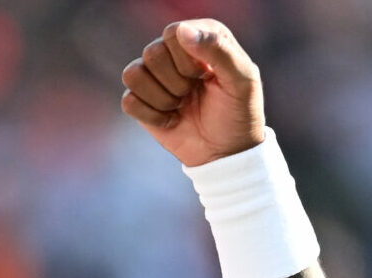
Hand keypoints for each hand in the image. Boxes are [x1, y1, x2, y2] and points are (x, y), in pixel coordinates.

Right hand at [120, 19, 265, 167]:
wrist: (226, 152)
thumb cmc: (238, 112)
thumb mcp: (242, 80)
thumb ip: (218, 49)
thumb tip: (181, 30)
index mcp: (200, 35)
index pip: (173, 33)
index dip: (187, 60)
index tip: (206, 77)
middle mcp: (174, 50)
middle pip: (152, 53)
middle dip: (176, 82)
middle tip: (194, 94)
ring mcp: (155, 75)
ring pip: (134, 74)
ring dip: (162, 99)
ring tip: (181, 105)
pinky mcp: (141, 100)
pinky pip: (128, 101)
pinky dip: (151, 116)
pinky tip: (171, 119)